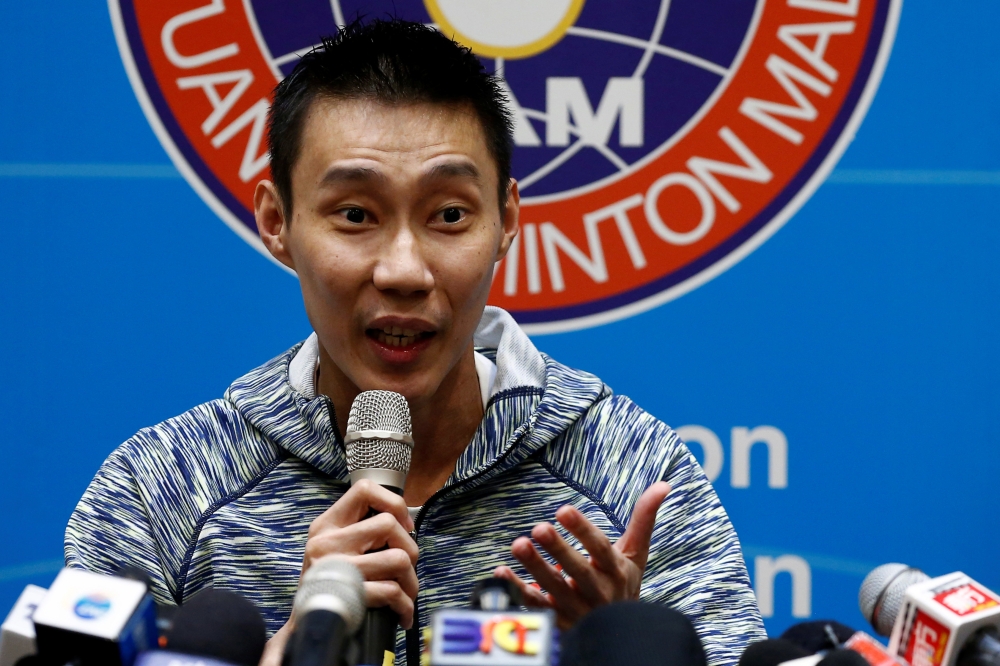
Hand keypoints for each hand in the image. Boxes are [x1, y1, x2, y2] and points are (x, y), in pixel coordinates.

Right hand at [259, 480, 417, 665]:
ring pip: (397, 558)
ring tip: (406, 592)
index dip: (393, 503)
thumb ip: (360, 530)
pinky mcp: (345, 594)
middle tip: (407, 567)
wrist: (305, 624)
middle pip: (388, 524)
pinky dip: (405, 605)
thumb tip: (405, 525)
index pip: (364, 491)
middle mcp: (327, 541)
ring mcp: (335, 567)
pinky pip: (391, 591)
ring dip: (411, 580)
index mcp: (327, 525)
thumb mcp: (333, 546)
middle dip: (410, 548)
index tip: (403, 525)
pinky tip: (401, 612)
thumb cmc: (327, 582)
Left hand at [494, 481, 670, 629]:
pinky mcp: (558, 622)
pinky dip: (518, 590)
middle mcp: (598, 592)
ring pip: (554, 590)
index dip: (583, 530)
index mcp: (616, 571)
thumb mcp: (636, 553)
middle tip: (539, 528)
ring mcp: (577, 609)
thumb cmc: (623, 584)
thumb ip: (644, 518)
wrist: (621, 635)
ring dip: (535, 568)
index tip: (563, 509)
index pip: (600, 549)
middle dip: (558, 550)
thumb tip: (663, 484)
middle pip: (578, 572)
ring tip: (518, 545)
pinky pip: (536, 607)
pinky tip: (502, 572)